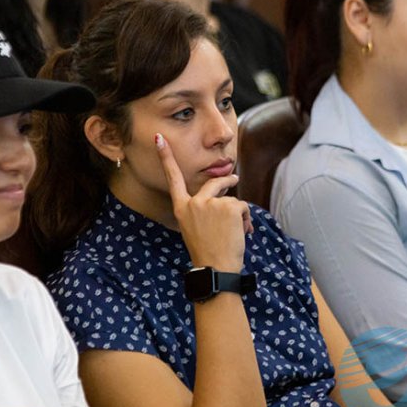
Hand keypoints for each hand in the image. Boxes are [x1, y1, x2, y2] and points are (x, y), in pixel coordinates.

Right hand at [156, 133, 251, 271]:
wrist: (216, 269)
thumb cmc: (208, 253)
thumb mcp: (196, 228)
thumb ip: (204, 210)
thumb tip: (224, 194)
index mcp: (182, 209)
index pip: (173, 178)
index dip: (166, 157)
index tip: (159, 138)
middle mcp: (194, 203)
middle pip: (213, 183)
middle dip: (226, 181)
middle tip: (235, 177)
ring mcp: (211, 203)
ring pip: (232, 199)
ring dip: (239, 214)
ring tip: (237, 233)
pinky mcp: (229, 206)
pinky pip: (243, 206)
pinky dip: (246, 219)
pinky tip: (242, 233)